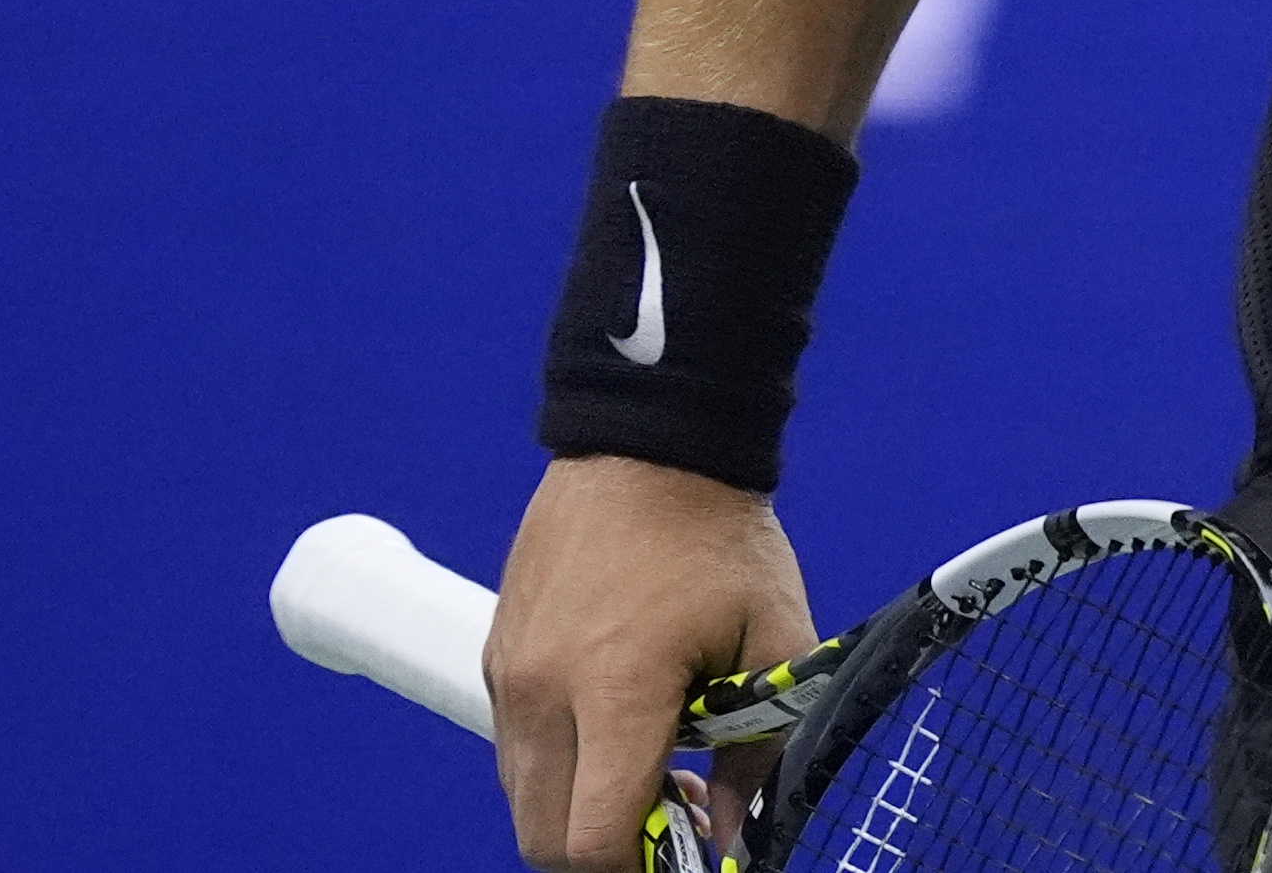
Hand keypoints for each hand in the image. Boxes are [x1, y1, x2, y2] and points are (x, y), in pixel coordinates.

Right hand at [488, 455, 817, 872]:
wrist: (651, 441)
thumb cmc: (719, 537)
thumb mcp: (773, 640)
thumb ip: (760, 752)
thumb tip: (735, 836)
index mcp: (616, 688)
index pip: (594, 838)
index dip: (642, 868)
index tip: (689, 852)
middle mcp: (544, 689)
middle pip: (544, 839)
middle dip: (606, 852)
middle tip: (672, 821)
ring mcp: (511, 673)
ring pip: (523, 798)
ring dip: (576, 811)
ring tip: (649, 772)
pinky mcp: (498, 655)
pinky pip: (514, 747)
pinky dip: (557, 766)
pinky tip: (615, 730)